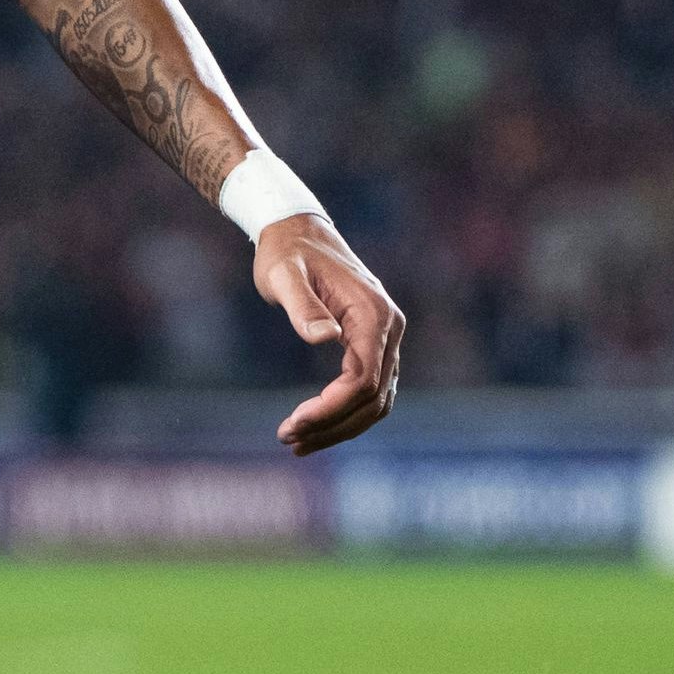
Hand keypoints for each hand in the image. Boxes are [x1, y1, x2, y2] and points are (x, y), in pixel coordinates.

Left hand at [256, 215, 403, 453]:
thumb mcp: (284, 274)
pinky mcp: (375, 344)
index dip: (331, 409)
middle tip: (288, 441)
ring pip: (376, 400)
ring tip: (296, 442)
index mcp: (373, 314)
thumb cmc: (286, 253)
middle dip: (333, 425)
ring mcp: (386, 338)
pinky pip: (370, 389)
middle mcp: (389, 329)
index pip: (363, 379)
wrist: (298, 231)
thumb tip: (323, 338)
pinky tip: (315, 426)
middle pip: (374, 397)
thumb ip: (303, 306)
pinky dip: (346, 413)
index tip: (293, 423)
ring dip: (340, 427)